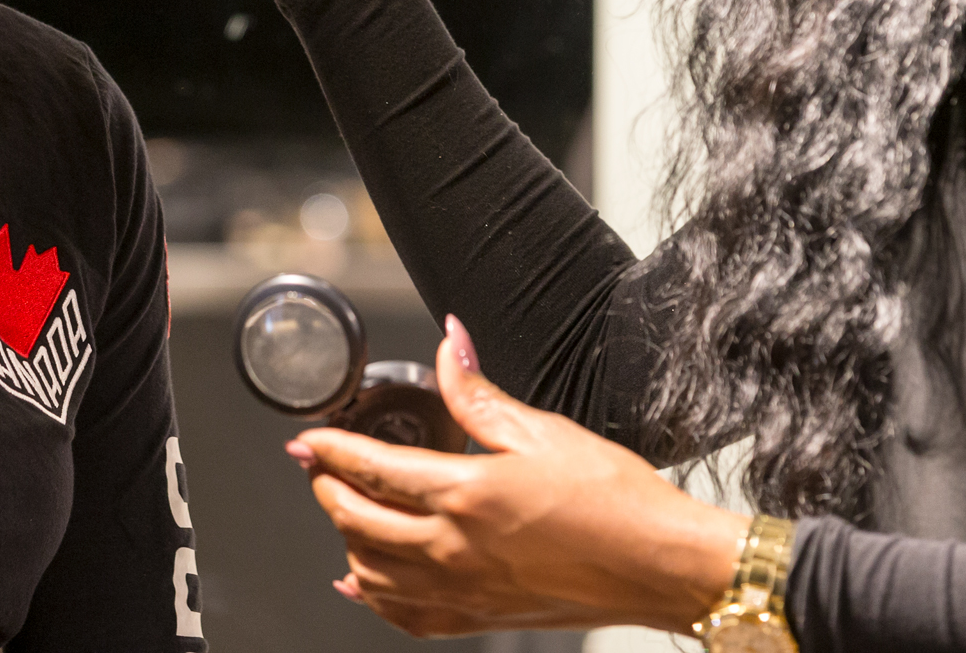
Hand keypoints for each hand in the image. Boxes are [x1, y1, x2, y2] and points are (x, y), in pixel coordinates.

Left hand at [290, 318, 746, 636]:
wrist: (659, 564)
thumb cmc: (614, 499)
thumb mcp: (543, 430)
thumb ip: (479, 394)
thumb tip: (448, 347)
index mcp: (466, 493)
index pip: (372, 469)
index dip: (328, 451)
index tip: (306, 440)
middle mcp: (454, 548)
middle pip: (358, 523)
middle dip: (328, 491)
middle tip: (321, 468)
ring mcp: (464, 590)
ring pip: (372, 574)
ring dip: (347, 541)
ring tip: (346, 512)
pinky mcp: (482, 617)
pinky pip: (407, 618)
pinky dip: (375, 599)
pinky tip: (364, 584)